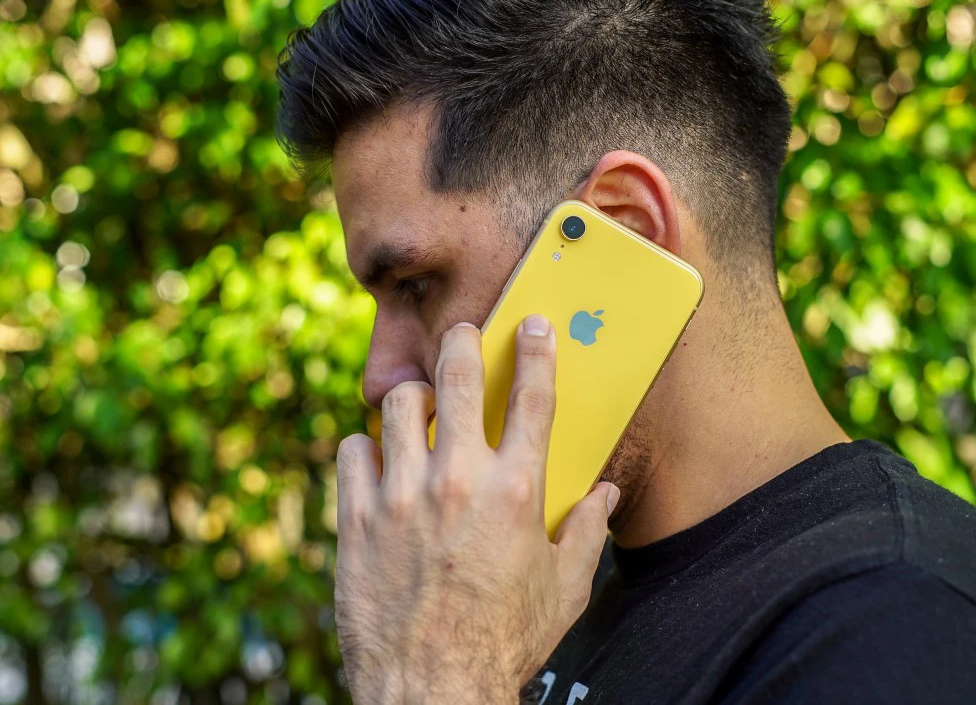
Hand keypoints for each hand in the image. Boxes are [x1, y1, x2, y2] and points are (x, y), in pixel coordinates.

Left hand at [334, 315, 619, 703]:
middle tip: (460, 337)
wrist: (433, 691)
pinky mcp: (357, 519)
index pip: (533, 398)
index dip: (536, 351)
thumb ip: (587, 532)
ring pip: (398, 404)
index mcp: (517, 492)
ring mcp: (402, 495)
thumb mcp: (563, 590)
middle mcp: (459, 480)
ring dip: (412, 400)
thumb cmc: (502, 642)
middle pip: (458, 377)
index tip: (531, 326)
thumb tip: (604, 495)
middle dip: (461, 342)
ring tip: (418, 411)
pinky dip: (366, 449)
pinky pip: (353, 451)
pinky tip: (379, 463)